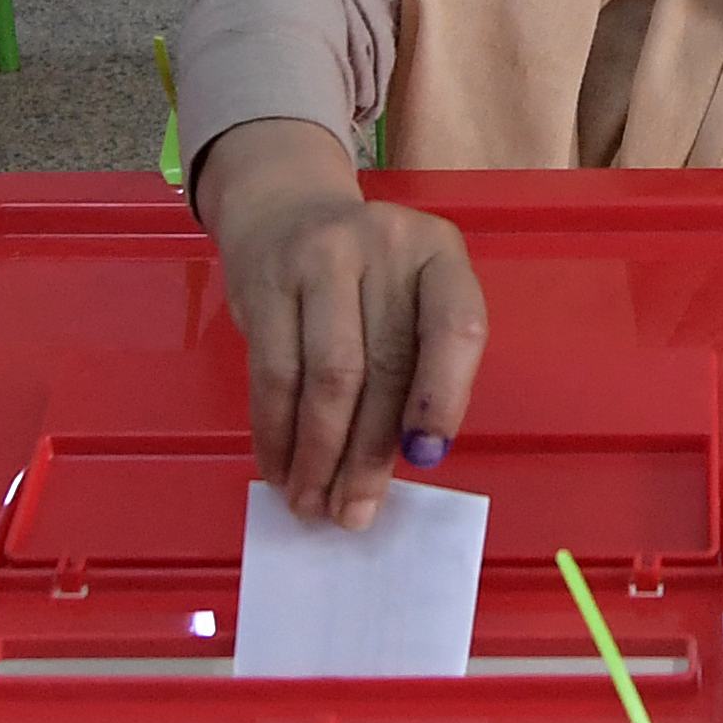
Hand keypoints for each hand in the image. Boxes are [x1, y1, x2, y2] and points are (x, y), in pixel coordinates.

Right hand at [189, 119, 486, 529]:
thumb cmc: (365, 276)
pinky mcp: (267, 282)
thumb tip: (403, 462)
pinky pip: (273, 374)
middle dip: (368, 454)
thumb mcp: (408, 295)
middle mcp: (386, 246)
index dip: (444, 397)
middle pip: (385, 367)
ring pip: (328, 378)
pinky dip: (277, 433)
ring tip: (315, 504)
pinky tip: (280, 468)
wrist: (285, 209)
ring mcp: (322, 258)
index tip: (426, 459)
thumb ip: (418, 362)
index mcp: (439, 254)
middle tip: (355, 514)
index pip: (456, 327)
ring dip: (320, 455)